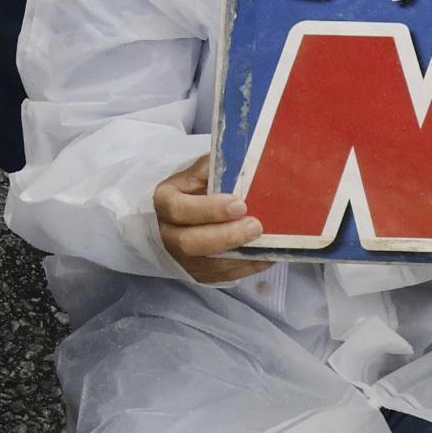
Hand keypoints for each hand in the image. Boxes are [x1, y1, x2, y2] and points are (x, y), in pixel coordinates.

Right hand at [153, 160, 272, 284]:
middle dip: (226, 236)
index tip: (239, 204)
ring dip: (239, 255)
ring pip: (208, 265)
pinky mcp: (197, 274)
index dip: (210, 209)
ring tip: (264, 242)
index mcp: (165, 202)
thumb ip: (211, 168)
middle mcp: (168, 234)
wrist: (177, 217)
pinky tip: (266, 256)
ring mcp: (181, 258)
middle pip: (191, 242)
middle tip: (255, 226)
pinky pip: (222, 276)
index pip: (181, 209)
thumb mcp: (194, 174)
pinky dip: (246, 267)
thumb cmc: (191, 190)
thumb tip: (238, 156)